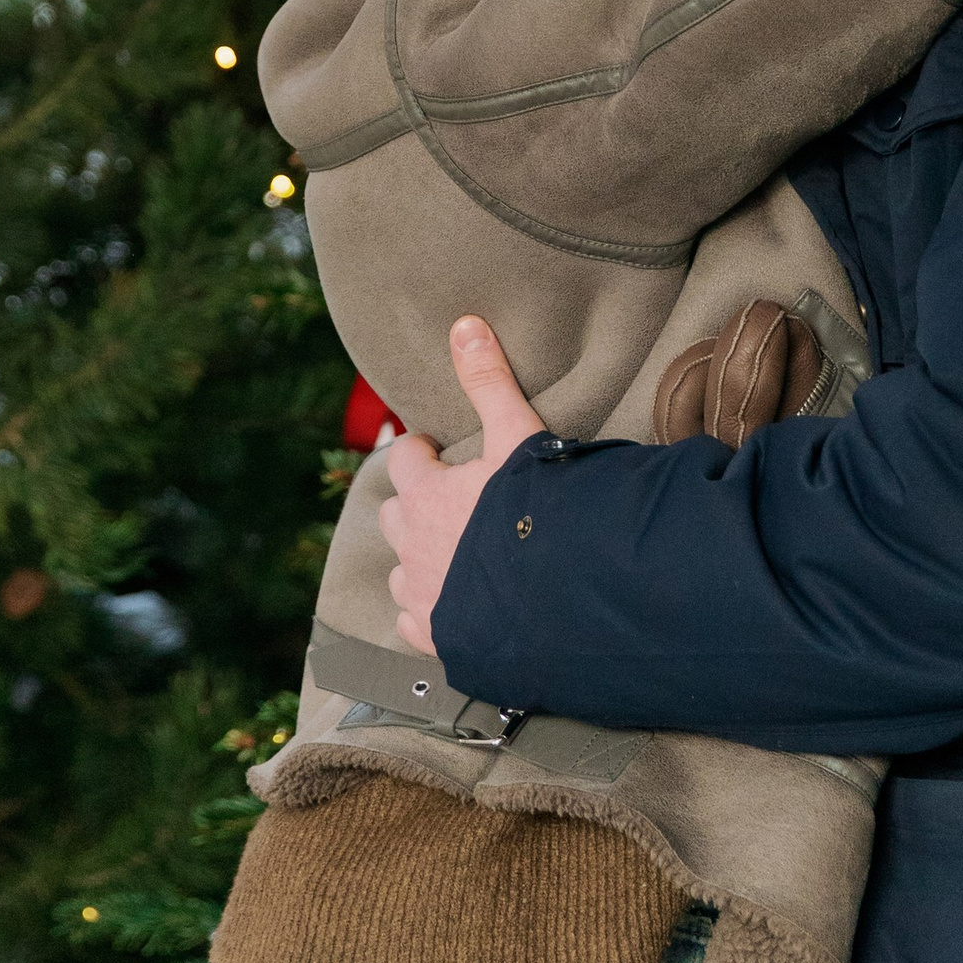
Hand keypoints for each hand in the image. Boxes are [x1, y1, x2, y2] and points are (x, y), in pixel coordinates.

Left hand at [379, 317, 547, 655]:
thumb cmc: (543, 511)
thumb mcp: (518, 435)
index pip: (405, 460)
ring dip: (417, 556)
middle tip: (445, 497)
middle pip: (396, 514)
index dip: (421, 451)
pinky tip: (446, 604)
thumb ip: (489, 381)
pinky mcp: (439, 636)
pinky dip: (424, 609)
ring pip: (401, 569)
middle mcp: (414, 546)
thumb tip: (465, 325)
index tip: (436, 448)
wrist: (566, 593)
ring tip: (448, 551)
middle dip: (414, 502)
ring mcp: (424, 595)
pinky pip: (412, 622)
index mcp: (427, 495)